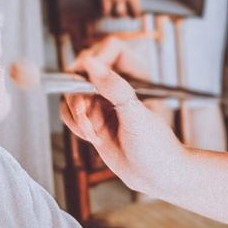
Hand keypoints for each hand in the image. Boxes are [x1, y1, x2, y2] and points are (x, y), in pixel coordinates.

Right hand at [61, 37, 185, 194]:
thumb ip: (114, 88)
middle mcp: (116, 87)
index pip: (108, 49)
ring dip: (76, 113)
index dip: (93, 58)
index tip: (84, 75)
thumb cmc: (157, 148)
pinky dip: (74, 124)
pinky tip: (91, 137)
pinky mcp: (93, 121)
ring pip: (71, 93)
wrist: (157, 178)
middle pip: (82, 70)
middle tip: (86, 112)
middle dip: (78, 93)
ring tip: (93, 131)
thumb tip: (92, 62)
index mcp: (133, 77)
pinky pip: (70, 113)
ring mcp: (102, 104)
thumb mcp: (135, 115)